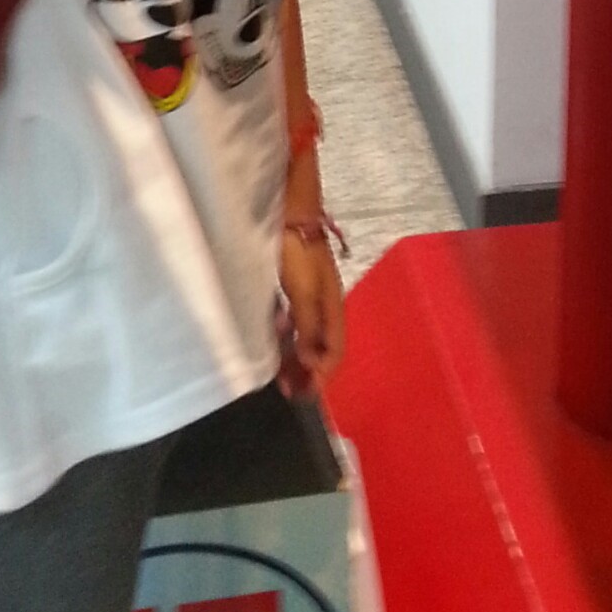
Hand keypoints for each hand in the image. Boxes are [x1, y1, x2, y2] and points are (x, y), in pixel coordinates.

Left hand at [278, 230, 345, 397]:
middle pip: (322, 348)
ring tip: (281, 373)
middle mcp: (327, 306)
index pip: (334, 352)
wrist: (293, 215)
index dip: (322, 376)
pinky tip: (276, 339)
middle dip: (309, 372)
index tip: (306, 395)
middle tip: (290, 392)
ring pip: (308, 336)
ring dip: (297, 357)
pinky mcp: (299, 288)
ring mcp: (313, 296)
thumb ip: (309, 328)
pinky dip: (289, 337)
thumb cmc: (299, 254)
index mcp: (333, 309)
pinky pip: (297, 322)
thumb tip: (313, 363)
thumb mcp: (304, 294)